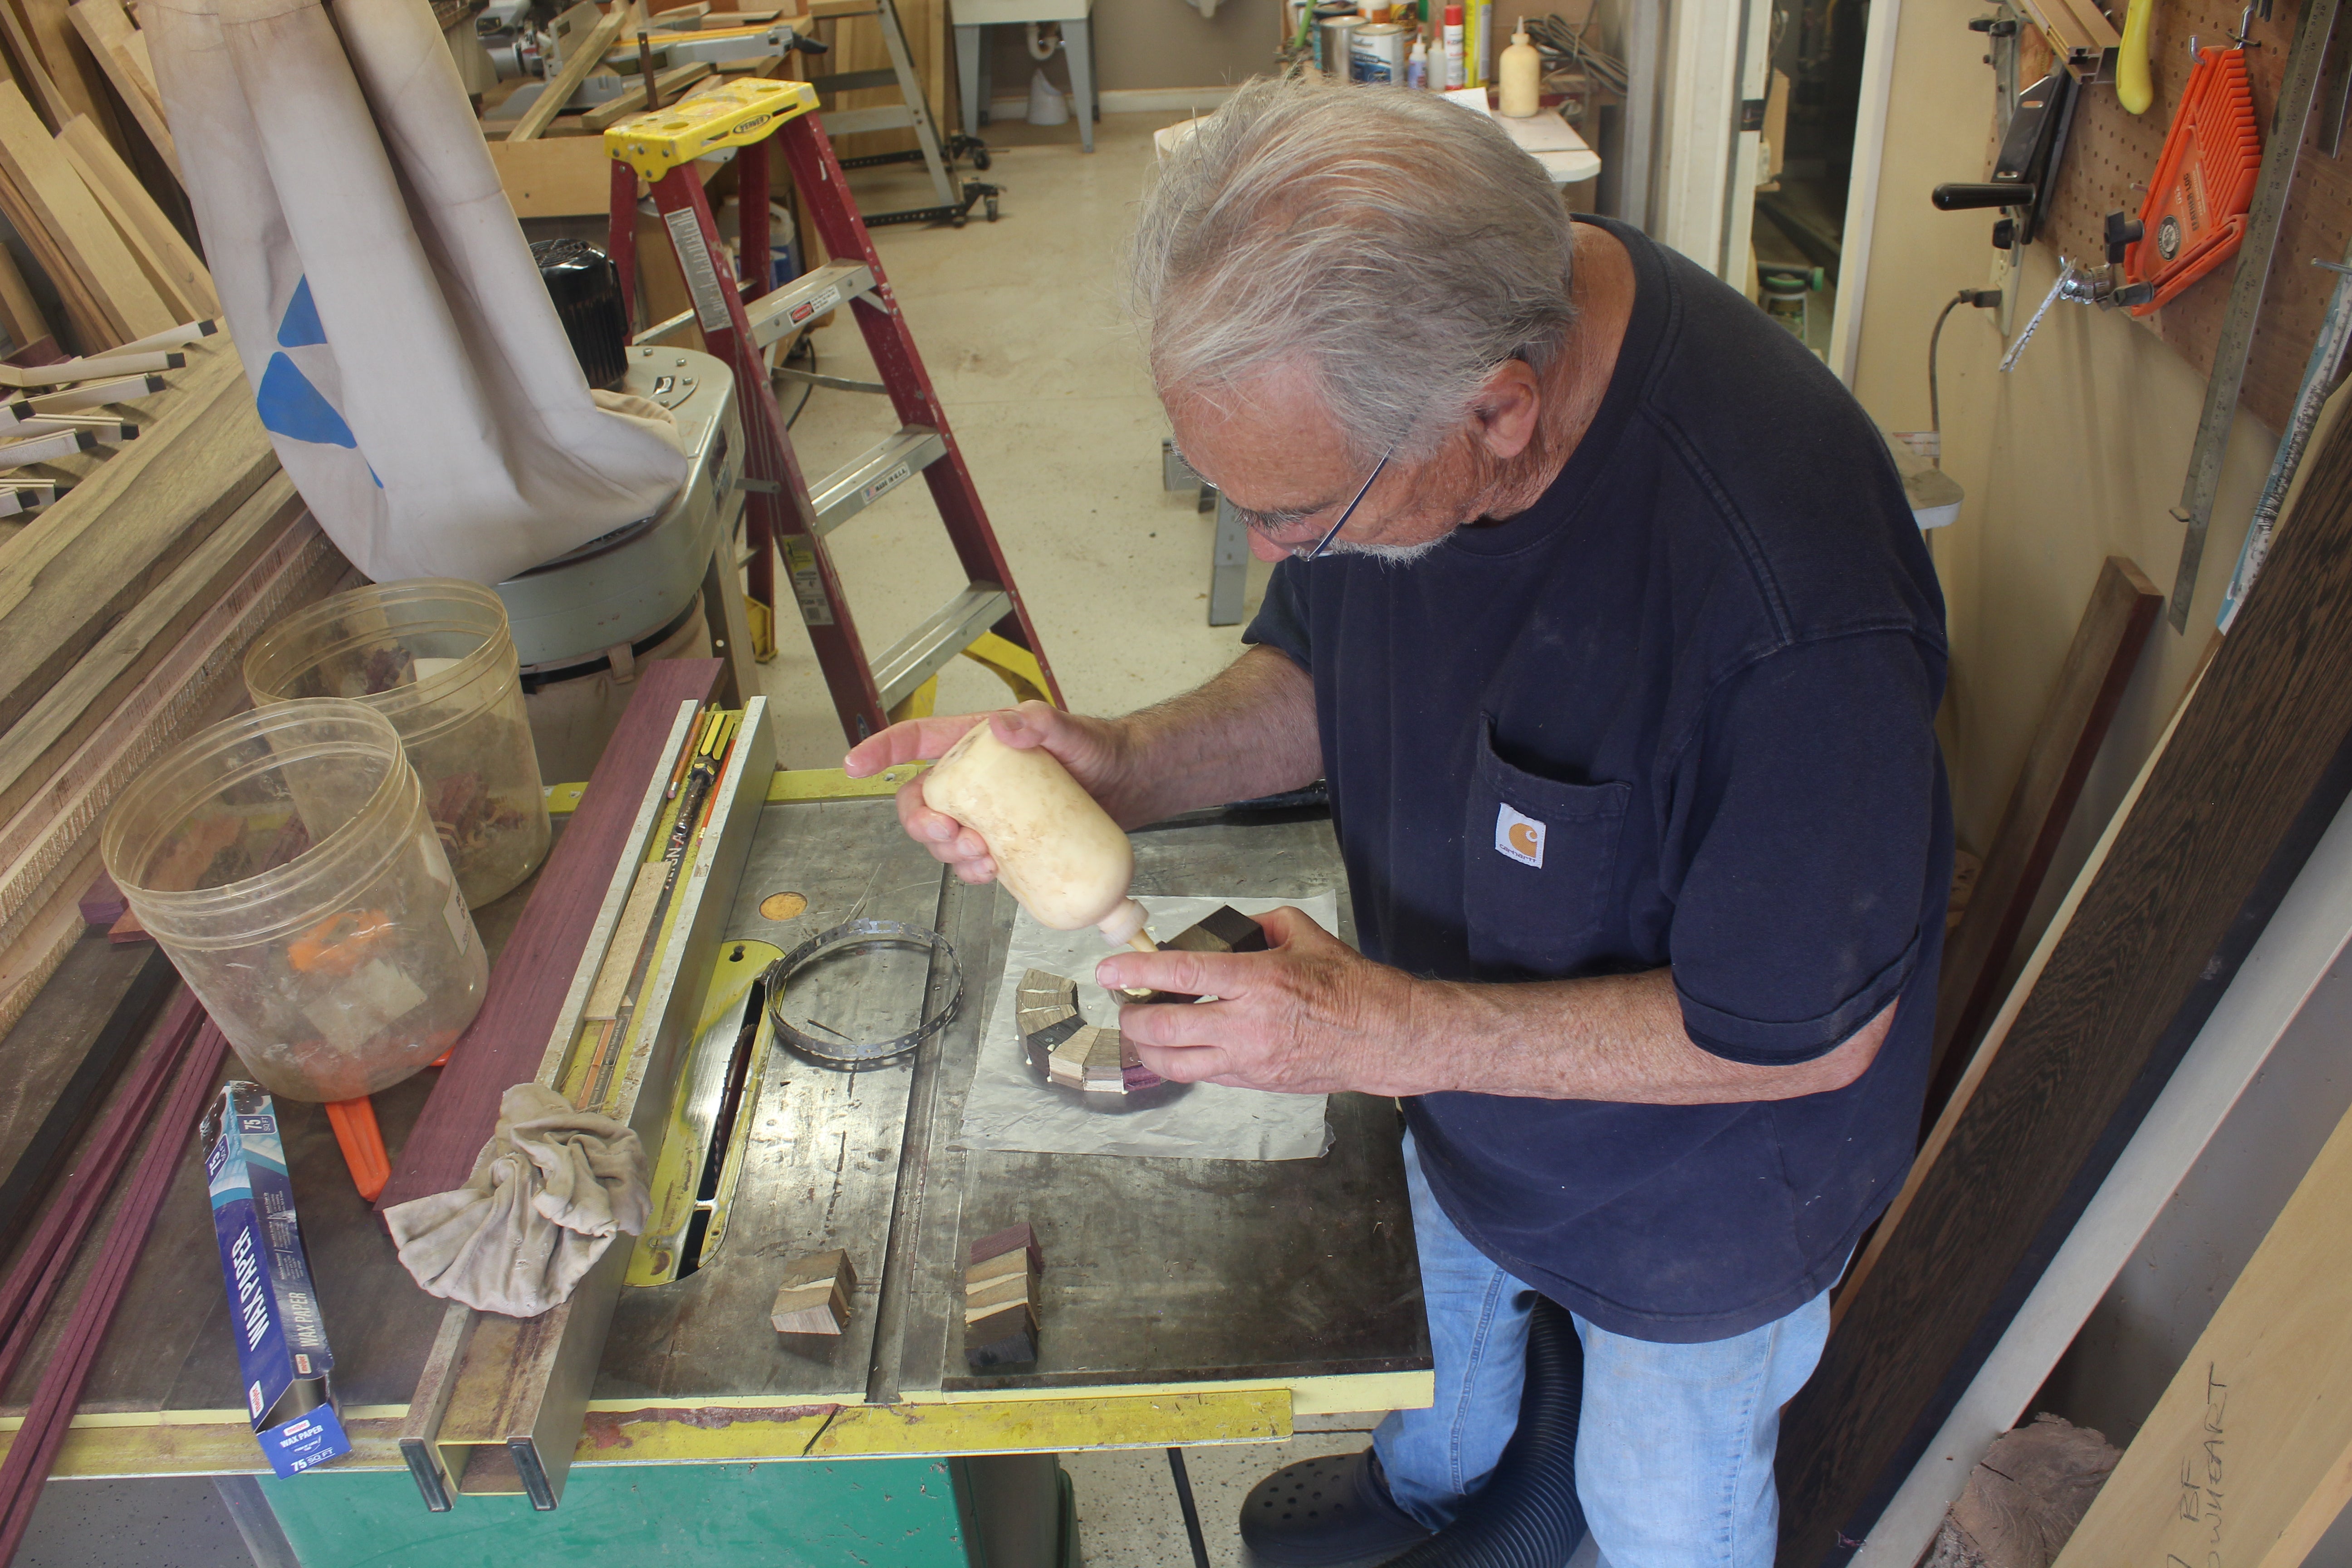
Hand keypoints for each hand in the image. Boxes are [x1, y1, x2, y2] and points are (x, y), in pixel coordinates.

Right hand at [842, 701, 1137, 884]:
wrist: (1128, 786)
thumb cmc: (1097, 749)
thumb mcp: (1072, 732)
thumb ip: (1043, 722)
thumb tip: (1006, 725)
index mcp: (975, 743)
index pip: (915, 741)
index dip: (879, 751)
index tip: (853, 765)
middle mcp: (975, 778)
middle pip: (921, 801)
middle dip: (922, 824)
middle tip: (950, 834)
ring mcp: (989, 812)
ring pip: (945, 838)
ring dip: (950, 854)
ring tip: (983, 856)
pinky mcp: (1007, 841)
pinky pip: (974, 862)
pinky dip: (975, 873)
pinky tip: (993, 873)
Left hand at [1093, 907, 1430, 1094]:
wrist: (1384, 1037)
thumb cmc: (1350, 985)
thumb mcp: (1305, 936)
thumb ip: (1261, 925)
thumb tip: (1231, 927)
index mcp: (1258, 979)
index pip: (1181, 973)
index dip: (1136, 972)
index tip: (1107, 971)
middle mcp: (1248, 1023)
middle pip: (1165, 1027)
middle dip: (1133, 1016)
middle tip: (1125, 1003)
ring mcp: (1249, 1059)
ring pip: (1175, 1062)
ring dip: (1148, 1046)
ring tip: (1142, 1029)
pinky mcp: (1255, 1082)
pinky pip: (1203, 1075)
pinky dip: (1182, 1061)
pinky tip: (1179, 1046)